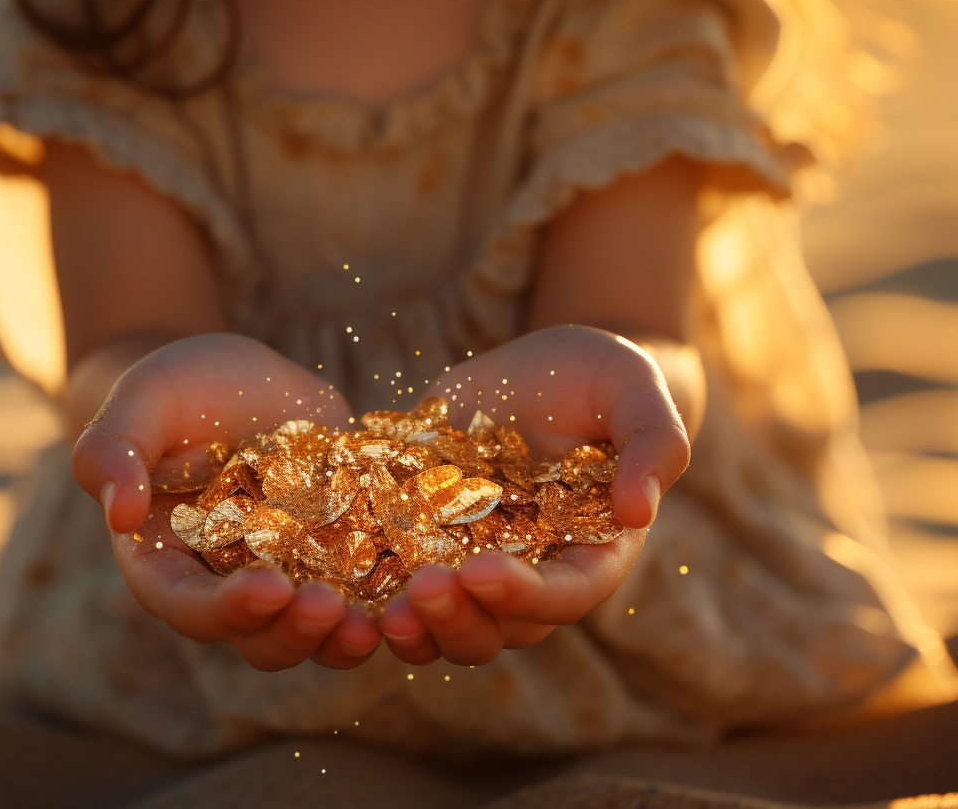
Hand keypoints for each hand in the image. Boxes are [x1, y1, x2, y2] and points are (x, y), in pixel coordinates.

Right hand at [73, 333, 381, 670]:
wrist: (239, 377)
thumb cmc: (175, 388)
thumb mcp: (141, 400)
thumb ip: (114, 447)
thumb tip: (120, 513)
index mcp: (167, 562)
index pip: (187, 606)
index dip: (225, 610)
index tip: (268, 590)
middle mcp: (227, 583)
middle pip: (257, 637)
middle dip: (293, 633)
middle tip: (330, 608)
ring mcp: (288, 572)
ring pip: (314, 631)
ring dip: (344, 637)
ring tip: (377, 623)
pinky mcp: (339, 551)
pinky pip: (365, 591)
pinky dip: (389, 599)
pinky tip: (421, 588)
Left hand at [378, 325, 690, 664]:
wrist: (535, 369)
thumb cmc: (596, 375)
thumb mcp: (631, 385)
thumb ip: (655, 439)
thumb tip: (642, 508)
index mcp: (595, 548)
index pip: (569, 594)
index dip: (526, 596)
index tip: (479, 572)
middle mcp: (537, 571)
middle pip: (505, 629)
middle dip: (462, 621)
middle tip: (420, 591)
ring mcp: (480, 563)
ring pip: (453, 627)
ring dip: (420, 630)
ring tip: (384, 612)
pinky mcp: (429, 543)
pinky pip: (403, 592)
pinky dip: (378, 603)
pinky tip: (345, 595)